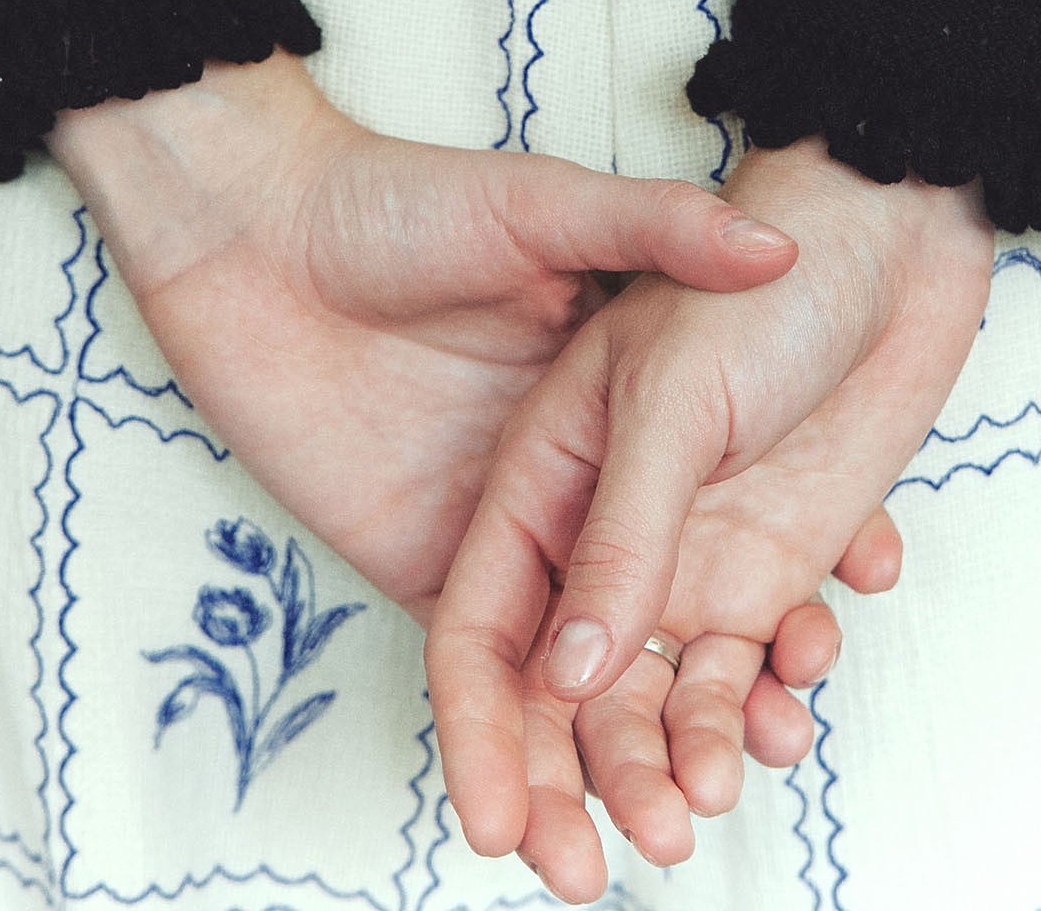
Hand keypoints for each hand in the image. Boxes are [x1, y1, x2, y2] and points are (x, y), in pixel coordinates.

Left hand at [48, 54, 878, 808]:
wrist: (255, 224)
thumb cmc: (400, 203)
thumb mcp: (543, 206)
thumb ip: (655, 227)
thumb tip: (774, 248)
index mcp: (609, 410)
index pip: (686, 531)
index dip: (737, 616)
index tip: (785, 684)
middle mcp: (564, 478)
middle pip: (633, 627)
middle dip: (675, 730)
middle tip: (713, 804)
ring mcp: (481, 523)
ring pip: (556, 669)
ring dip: (598, 763)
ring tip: (651, 837)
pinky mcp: (402, 552)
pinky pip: (467, 667)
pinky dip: (504, 744)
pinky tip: (548, 810)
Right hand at [426, 135, 995, 894]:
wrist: (891, 246)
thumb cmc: (765, 296)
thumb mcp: (672, 404)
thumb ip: (619, 539)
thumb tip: (568, 677)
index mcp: (546, 474)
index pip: (484, 624)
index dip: (482, 730)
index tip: (501, 828)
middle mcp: (607, 529)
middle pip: (572, 686)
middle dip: (598, 771)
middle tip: (646, 839)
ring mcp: (691, 550)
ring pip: (666, 690)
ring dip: (693, 744)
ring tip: (735, 767)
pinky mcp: (773, 559)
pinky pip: (758, 660)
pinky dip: (777, 688)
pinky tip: (802, 671)